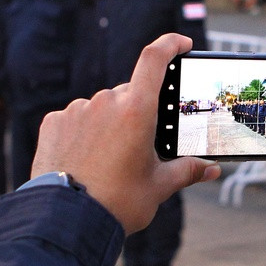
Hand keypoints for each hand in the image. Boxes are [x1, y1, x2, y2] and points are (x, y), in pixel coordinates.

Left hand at [32, 34, 220, 232]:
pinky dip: (83, 133)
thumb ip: (186, 170)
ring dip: (109, 125)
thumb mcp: (159, 186)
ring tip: (108, 163)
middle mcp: (106, 102)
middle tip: (139, 147)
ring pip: (101, 108)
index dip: (170, 44)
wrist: (66, 221)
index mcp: (137, 110)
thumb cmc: (118, 203)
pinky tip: (84, 161)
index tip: (181, 44)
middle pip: (129, 95)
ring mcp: (77, 110)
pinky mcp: (54, 123)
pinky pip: (75, 119)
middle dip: (137, 114)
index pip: (155, 59)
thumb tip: (211, 168)